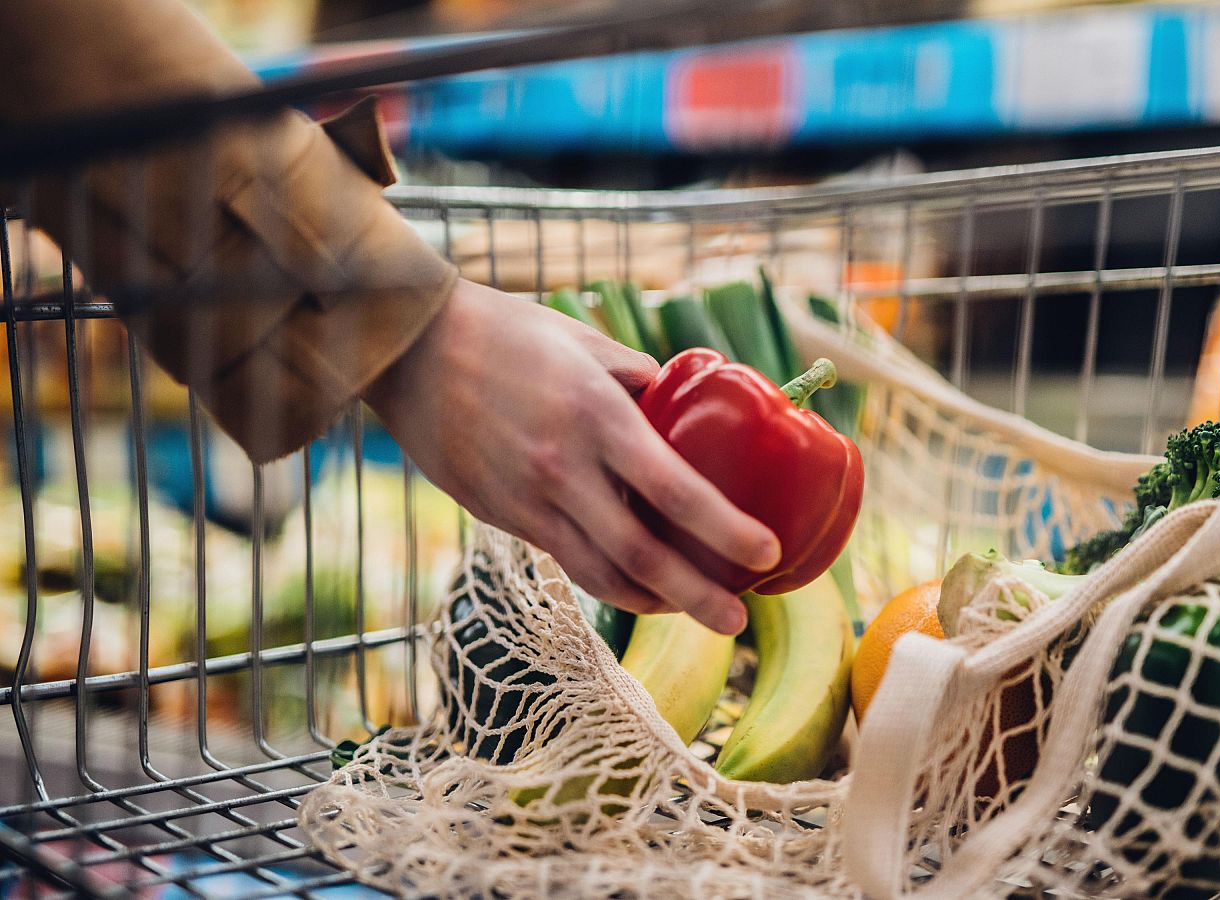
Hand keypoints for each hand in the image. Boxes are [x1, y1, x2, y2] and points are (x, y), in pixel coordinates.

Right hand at [363, 279, 778, 633]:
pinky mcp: (501, 516)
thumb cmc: (507, 332)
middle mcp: (564, 468)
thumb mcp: (586, 341)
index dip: (724, 529)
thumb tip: (683, 408)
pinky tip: (640, 588)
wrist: (409, 349)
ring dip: (654, 602)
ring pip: (601, 575)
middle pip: (642, 556)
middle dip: (697, 597)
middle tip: (738, 622)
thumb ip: (638, 380)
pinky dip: (610, 582)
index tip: (766, 552)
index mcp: (596, 416)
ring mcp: (528, 500)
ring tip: (696, 610)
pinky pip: (566, 561)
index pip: (675, 490)